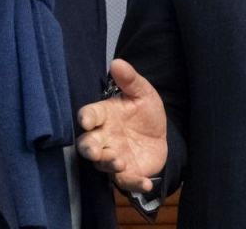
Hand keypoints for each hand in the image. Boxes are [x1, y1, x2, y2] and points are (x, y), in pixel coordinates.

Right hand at [77, 58, 167, 192]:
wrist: (159, 134)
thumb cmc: (143, 111)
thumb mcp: (142, 92)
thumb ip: (130, 79)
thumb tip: (117, 62)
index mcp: (104, 115)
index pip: (89, 115)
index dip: (86, 118)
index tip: (87, 120)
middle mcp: (104, 138)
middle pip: (87, 145)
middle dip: (88, 148)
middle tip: (94, 150)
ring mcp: (113, 156)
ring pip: (102, 164)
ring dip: (108, 164)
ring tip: (119, 161)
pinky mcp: (127, 172)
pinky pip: (127, 181)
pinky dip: (134, 183)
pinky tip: (146, 182)